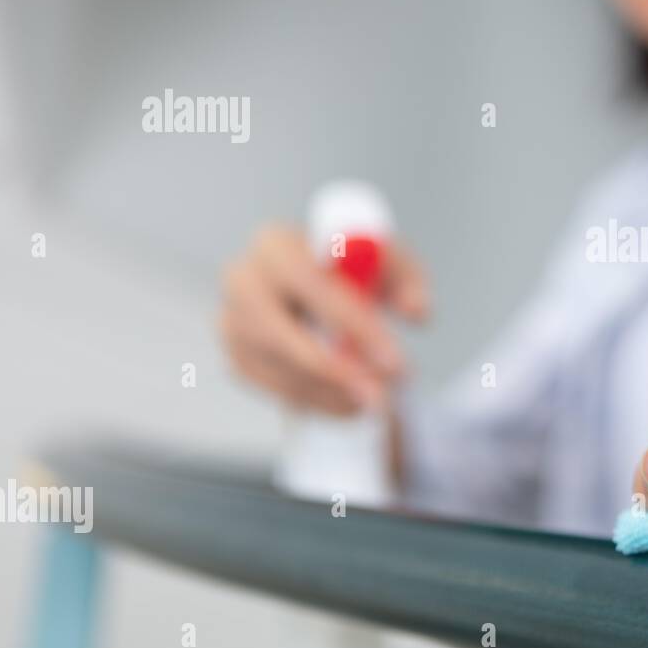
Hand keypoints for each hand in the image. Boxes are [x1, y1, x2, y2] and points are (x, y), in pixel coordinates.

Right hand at [219, 224, 427, 414]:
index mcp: (276, 243)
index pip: (312, 286)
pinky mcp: (236, 357)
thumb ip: (409, 282)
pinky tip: (350, 404)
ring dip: (332, 393)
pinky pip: (275, 390)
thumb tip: (416, 311)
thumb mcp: (387, 263)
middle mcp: (242, 281)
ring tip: (378, 401)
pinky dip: (317, 403)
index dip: (355, 326)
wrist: (317, 283)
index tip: (396, 361)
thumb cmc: (352, 268)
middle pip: (281, 335)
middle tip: (383, 397)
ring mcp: (232, 323)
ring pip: (279, 370)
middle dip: (337, 371)